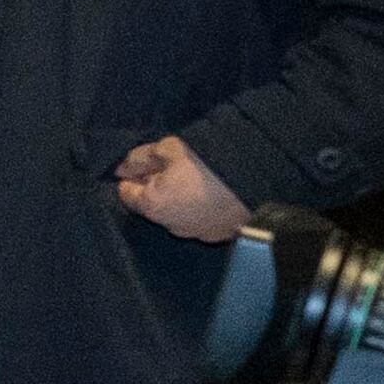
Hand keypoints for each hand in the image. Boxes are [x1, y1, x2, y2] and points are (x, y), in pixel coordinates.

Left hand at [112, 133, 248, 244]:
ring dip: (178, 196)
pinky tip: (210, 191)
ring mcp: (195, 233)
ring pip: (176, 212)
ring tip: (192, 176)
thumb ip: (142, 157)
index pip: (127, 194)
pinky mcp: (218, 235)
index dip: (130, 176)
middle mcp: (170, 225)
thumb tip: (124, 166)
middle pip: (152, 204)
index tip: (139, 164)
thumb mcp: (171, 149)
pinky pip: (198, 218)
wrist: (259, 186)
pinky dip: (198, 206)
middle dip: (154, 185)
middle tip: (168, 164)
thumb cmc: (209, 165)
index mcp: (153, 206)